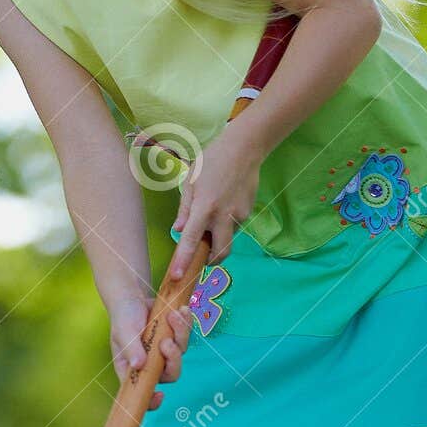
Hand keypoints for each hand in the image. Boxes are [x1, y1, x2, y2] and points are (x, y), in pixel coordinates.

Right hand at [110, 295, 193, 409]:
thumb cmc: (123, 317)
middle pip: (171, 374)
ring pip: (181, 351)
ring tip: (172, 315)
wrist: (133, 297)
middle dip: (173, 359)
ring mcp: (164, 351)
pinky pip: (186, 335)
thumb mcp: (124, 332)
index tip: (159, 395)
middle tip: (166, 341)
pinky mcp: (175, 337)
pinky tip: (182, 310)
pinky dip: (186, 323)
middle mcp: (151, 363)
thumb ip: (131, 348)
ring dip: (180, 333)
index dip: (151, 400)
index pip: (143, 392)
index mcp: (133, 368)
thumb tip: (139, 365)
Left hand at [169, 125, 261, 280]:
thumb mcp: (190, 181)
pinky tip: (224, 204)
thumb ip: (184, 209)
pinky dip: (226, 224)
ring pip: (228, 239)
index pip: (191, 240)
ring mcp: (239, 215)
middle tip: (203, 258)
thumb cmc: (211, 161)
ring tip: (212, 214)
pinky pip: (234, 226)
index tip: (177, 277)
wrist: (244, 148)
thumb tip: (179, 230)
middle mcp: (223, 215)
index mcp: (204, 207)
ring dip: (218, 238)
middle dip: (212, 261)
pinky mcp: (248, 212)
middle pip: (220, 253)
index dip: (184, 260)